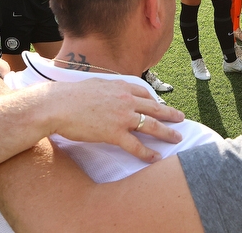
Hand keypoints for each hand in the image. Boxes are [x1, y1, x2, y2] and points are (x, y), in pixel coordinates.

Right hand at [44, 79, 184, 162]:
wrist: (59, 105)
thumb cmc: (71, 95)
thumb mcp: (96, 84)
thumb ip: (109, 88)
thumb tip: (110, 90)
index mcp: (121, 86)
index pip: (145, 93)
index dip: (155, 100)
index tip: (161, 105)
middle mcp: (126, 100)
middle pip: (154, 108)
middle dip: (170, 114)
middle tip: (181, 118)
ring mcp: (122, 117)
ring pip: (151, 125)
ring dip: (167, 133)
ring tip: (177, 138)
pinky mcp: (114, 133)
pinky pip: (136, 145)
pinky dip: (147, 152)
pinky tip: (156, 157)